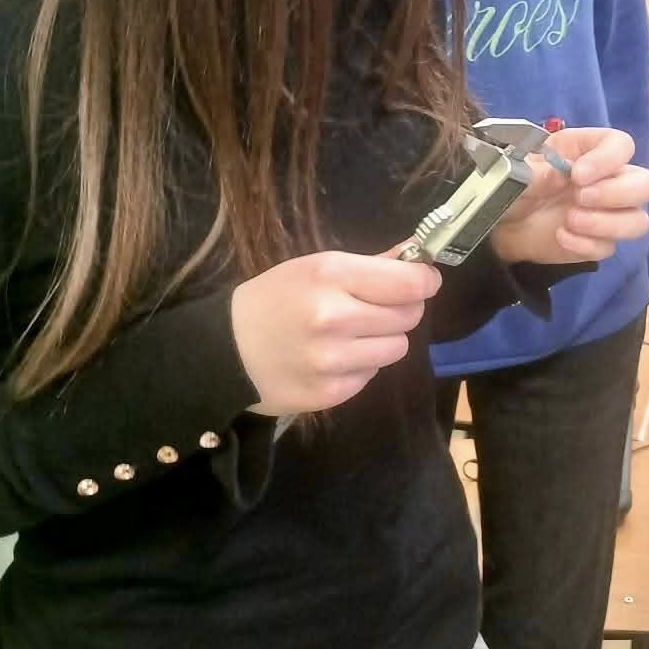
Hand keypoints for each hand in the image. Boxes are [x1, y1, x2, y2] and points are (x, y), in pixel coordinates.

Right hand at [231, 250, 440, 416]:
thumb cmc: (273, 300)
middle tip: (374, 308)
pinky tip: (333, 358)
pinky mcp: (331, 392)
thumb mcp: (314, 268)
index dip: (423, 281)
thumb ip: (371, 264)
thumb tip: (420, 255)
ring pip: (398, 347)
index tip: (421, 281)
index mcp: (330, 276)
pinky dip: (361, 365)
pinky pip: (373, 373)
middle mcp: (334, 317)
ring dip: (383, 339)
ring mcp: (333, 359)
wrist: (226, 352)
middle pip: (409, 315)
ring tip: (352, 335)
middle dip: (400, 309)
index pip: (410, 283)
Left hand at [490, 127, 648, 266]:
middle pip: (646, 184)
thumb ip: (536, 172)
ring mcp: (606, 213)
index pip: (622, 145)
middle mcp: (606, 179)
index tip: (578, 176)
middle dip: (618, 194)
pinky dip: (586, 245)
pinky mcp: (597, 241)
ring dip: (607, 224)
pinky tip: (561, 236)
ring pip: (638, 221)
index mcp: (587, 150)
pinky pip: (609, 247)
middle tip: (580, 199)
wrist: (502, 224)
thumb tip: (559, 174)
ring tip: (570, 220)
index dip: (608, 159)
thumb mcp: (515, 172)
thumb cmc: (513, 185)